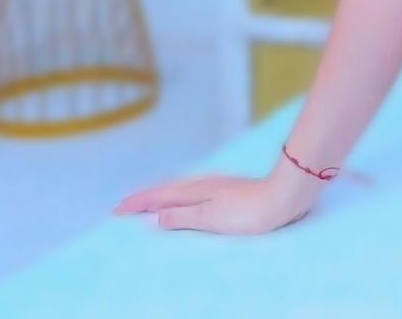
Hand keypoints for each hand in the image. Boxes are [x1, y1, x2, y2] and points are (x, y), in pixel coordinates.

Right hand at [112, 172, 313, 233]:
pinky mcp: (228, 188)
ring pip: (179, 188)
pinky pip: (192, 190)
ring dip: (161, 194)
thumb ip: (183, 216)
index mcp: (194, 191)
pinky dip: (178, 194)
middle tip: (125, 206)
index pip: (158, 197)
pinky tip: (186, 197)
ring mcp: (216, 184)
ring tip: (149, 201)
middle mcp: (202, 183)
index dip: (138, 203)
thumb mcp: (211, 218)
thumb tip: (156, 215)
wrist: (283, 196)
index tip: (117, 209)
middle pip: (166, 190)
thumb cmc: (248, 211)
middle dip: (145, 197)